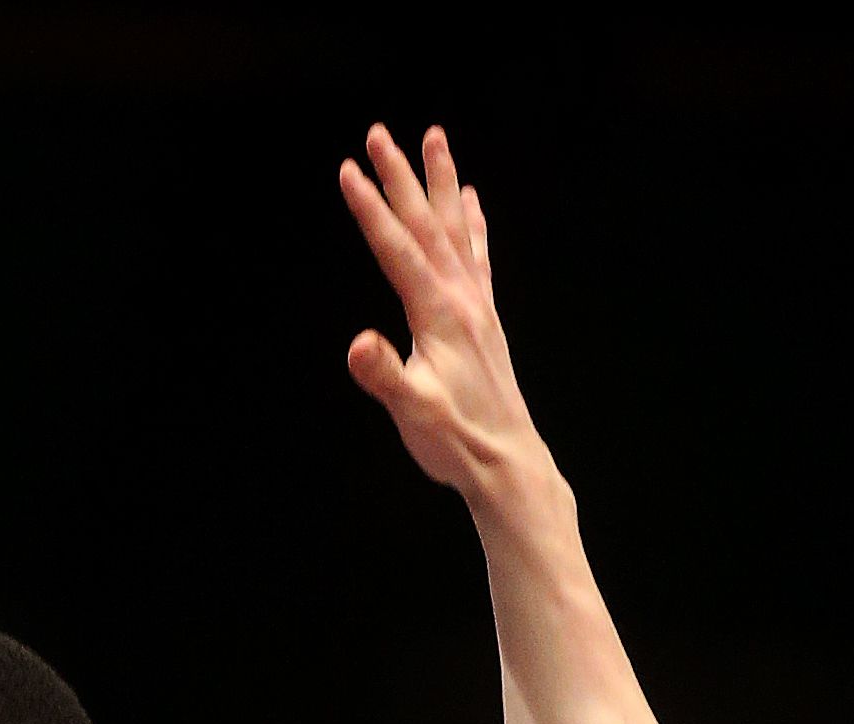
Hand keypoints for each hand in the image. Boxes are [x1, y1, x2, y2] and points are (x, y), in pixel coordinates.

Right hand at [340, 122, 542, 501]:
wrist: (506, 460)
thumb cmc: (455, 440)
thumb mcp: (412, 412)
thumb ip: (384, 375)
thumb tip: (356, 344)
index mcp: (440, 313)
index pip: (398, 249)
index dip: (370, 208)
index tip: (347, 169)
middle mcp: (463, 297)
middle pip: (427, 223)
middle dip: (400, 177)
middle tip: (378, 133)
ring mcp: (477, 304)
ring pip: (455, 227)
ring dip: (441, 182)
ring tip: (433, 139)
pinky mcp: (483, 317)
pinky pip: (475, 254)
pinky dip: (470, 222)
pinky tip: (470, 203)